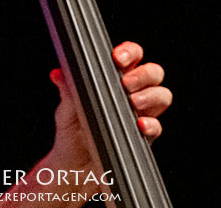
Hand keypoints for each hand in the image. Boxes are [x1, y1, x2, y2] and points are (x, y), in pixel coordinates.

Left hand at [47, 41, 171, 167]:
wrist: (74, 170)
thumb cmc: (71, 135)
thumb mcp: (66, 111)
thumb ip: (67, 90)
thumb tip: (58, 74)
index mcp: (113, 81)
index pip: (131, 57)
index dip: (130, 52)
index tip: (117, 57)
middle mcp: (131, 95)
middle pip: (153, 73)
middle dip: (143, 73)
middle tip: (126, 82)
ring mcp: (140, 114)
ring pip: (162, 96)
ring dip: (150, 95)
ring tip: (133, 102)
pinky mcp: (143, 137)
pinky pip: (157, 126)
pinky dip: (151, 123)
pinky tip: (139, 124)